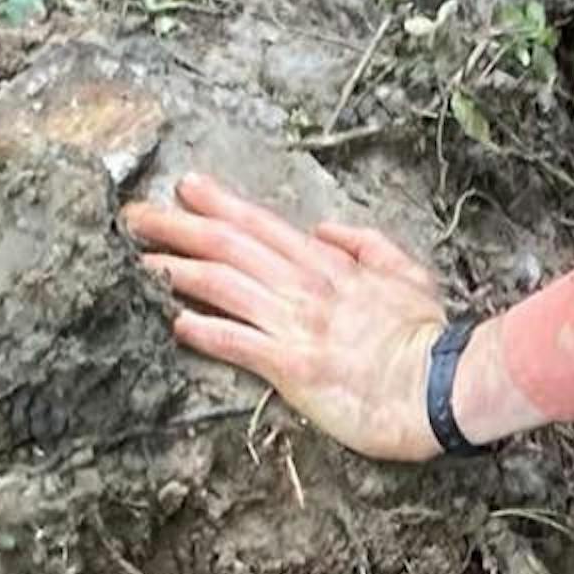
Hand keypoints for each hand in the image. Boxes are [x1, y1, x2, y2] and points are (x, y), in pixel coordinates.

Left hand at [122, 173, 447, 461]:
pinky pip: (236, 341)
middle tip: (136, 216)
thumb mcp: (408, 274)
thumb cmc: (426, 336)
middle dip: (178, 227)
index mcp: (332, 266)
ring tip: (140, 262)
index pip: (265, 226)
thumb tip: (326, 229)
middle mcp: (306, 288)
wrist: (437, 385)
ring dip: (176, 271)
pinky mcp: (291, 365)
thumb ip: (368, 245)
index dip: (221, 204)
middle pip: (230, 247)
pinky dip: (203, 329)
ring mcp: (296, 325)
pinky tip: (175, 322)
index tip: (186, 188)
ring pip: (223, 286)